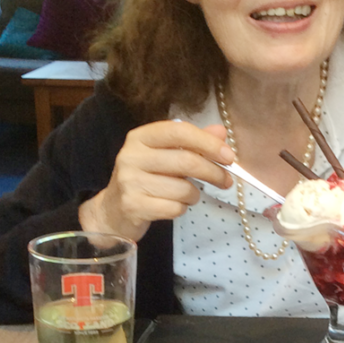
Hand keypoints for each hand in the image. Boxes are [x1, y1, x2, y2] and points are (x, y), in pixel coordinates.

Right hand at [79, 120, 233, 241]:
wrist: (113, 211)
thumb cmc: (146, 179)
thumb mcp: (166, 156)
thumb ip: (193, 143)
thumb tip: (221, 132)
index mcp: (140, 137)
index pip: (179, 131)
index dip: (208, 143)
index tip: (229, 156)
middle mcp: (131, 156)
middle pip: (186, 161)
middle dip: (214, 172)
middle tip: (227, 181)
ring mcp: (129, 182)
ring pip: (183, 188)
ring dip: (194, 195)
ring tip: (188, 195)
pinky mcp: (133, 206)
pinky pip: (174, 208)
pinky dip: (181, 209)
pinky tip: (173, 206)